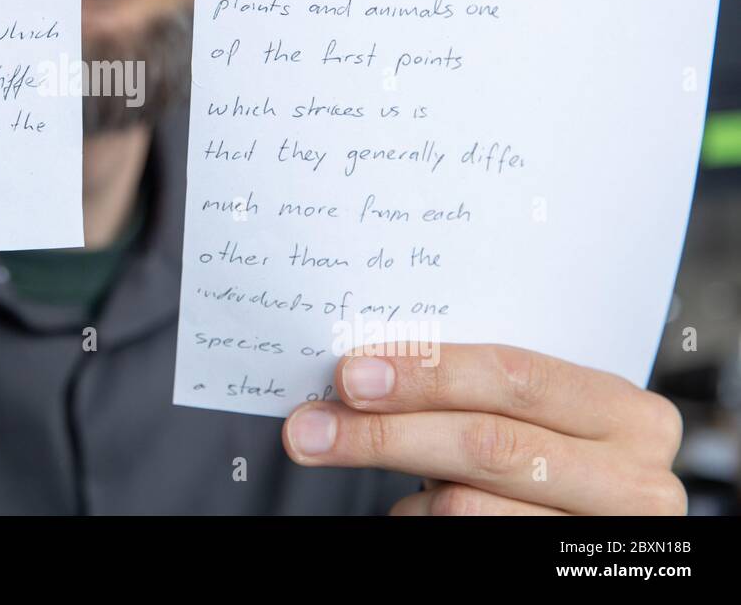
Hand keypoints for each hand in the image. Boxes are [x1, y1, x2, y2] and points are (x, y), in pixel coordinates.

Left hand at [281, 343, 685, 514]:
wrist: (583, 515)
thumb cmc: (547, 447)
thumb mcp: (528, 411)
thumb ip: (469, 386)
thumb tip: (358, 373)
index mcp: (625, 412)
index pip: (514, 377)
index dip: (426, 373)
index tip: (350, 375)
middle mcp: (634, 479)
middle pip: (488, 444)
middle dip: (386, 433)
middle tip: (311, 429)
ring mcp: (602, 538)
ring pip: (468, 506)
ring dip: (401, 486)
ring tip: (366, 462)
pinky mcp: (563, 574)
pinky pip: (468, 540)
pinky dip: (420, 517)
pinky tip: (414, 504)